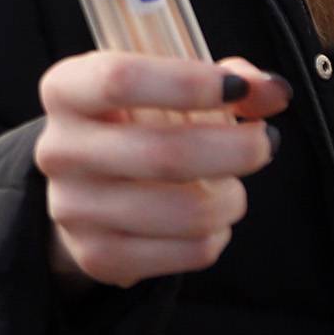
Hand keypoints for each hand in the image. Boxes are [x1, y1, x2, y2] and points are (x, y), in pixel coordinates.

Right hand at [34, 54, 288, 289]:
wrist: (87, 185)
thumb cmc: (137, 116)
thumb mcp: (166, 82)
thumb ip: (224, 77)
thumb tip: (274, 91)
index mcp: (66, 88)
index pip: (120, 79)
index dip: (187, 82)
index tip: (237, 89)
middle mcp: (59, 149)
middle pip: (163, 153)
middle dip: (233, 149)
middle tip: (264, 142)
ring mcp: (73, 209)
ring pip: (182, 211)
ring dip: (231, 197)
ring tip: (236, 185)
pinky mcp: (97, 257)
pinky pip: (184, 252)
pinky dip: (216, 235)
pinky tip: (213, 216)